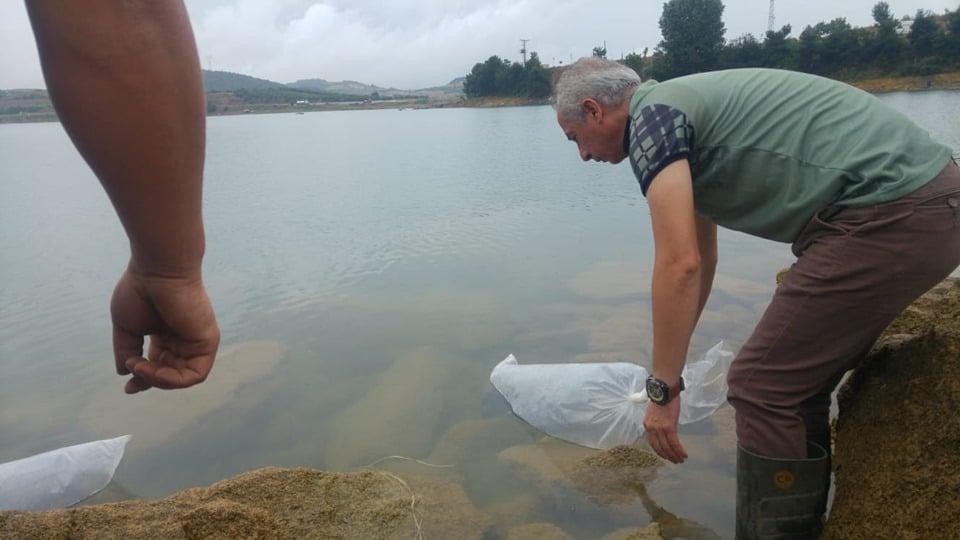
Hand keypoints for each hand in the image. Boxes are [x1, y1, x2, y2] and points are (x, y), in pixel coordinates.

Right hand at [110, 265, 219, 393]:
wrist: (158, 269)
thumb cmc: (140, 290)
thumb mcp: (127, 328)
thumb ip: (127, 351)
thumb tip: (125, 373)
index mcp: (165, 334)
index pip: (158, 366)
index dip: (143, 379)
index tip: (127, 387)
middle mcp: (183, 338)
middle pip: (170, 374)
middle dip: (149, 381)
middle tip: (133, 376)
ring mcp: (197, 340)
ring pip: (182, 378)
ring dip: (158, 380)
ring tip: (139, 366)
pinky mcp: (207, 341)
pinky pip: (196, 375)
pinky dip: (173, 380)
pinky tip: (154, 369)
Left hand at [644, 395, 687, 463]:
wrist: (664, 390)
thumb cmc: (662, 398)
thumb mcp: (655, 412)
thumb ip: (657, 422)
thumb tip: (664, 429)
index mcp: (647, 425)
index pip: (652, 443)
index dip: (660, 451)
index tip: (666, 456)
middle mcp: (651, 429)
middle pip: (659, 448)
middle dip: (668, 456)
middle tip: (675, 461)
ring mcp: (660, 429)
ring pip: (667, 447)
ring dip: (675, 455)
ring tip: (681, 460)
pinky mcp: (669, 427)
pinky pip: (674, 443)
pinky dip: (679, 450)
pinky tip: (684, 454)